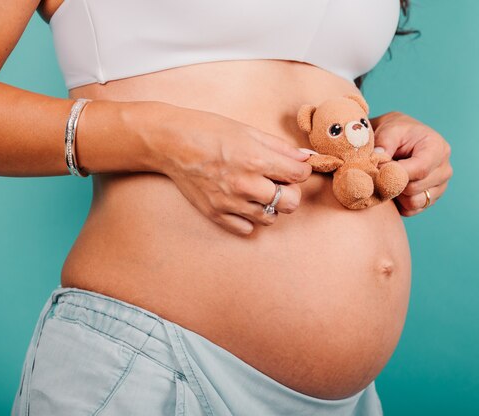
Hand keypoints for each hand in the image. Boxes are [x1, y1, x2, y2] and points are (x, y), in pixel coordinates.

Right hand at [146, 102, 312, 235]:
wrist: (171, 143)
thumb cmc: (209, 131)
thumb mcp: (249, 131)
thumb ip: (281, 147)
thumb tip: (306, 157)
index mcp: (257, 160)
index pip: (300, 175)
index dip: (302, 170)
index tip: (295, 167)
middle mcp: (246, 184)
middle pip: (291, 203)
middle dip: (290, 191)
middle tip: (279, 181)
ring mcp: (231, 202)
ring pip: (271, 218)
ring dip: (271, 206)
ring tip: (258, 191)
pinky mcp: (216, 214)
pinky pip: (247, 229)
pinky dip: (250, 218)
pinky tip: (243, 202)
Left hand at [371, 111, 452, 215]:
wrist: (402, 139)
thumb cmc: (396, 133)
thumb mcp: (389, 130)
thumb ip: (384, 144)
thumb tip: (377, 159)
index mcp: (437, 148)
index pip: (420, 170)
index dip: (396, 173)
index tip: (379, 169)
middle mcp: (444, 169)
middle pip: (414, 188)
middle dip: (393, 182)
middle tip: (381, 171)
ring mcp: (440, 186)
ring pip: (413, 202)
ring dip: (396, 193)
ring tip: (390, 178)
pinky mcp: (431, 199)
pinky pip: (412, 210)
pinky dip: (400, 202)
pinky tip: (395, 187)